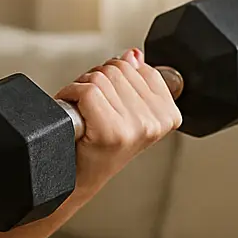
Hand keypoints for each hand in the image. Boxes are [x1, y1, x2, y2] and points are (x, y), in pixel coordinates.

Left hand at [55, 48, 181, 200]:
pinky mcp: (111, 131)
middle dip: (97, 80)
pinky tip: (73, 115)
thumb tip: (134, 56)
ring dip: (81, 88)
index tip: (110, 100)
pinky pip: (86, 90)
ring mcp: (134, 128)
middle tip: (91, 109)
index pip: (139, 66)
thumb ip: (133, 81)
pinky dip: (70, 94)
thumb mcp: (124, 111)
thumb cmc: (96, 148)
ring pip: (100, 77)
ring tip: (83, 113)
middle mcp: (155, 123)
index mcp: (167, 115)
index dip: (115, 77)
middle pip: (117, 68)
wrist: (75, 182)